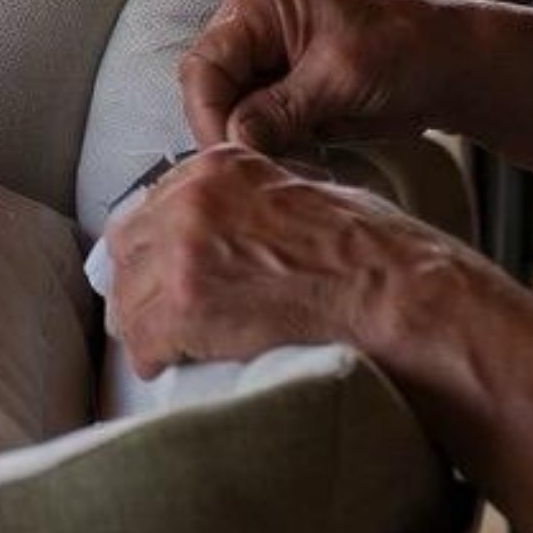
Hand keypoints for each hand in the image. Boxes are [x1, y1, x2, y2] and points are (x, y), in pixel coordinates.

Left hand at [104, 144, 440, 377]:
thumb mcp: (307, 193)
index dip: (157, 245)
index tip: (163, 272)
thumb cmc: (380, 255)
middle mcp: (192, 199)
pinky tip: (172, 366)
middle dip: (140, 282)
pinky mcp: (187, 305)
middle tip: (157, 314)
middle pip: (129, 246)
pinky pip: (142, 338)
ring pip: (127, 294)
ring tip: (167, 347)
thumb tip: (234, 230)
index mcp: (221, 166)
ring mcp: (184, 251)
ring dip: (144, 324)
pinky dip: (153, 357)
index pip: (153, 203)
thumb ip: (255, 202)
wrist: (404, 299)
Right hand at [178, 0, 451, 154]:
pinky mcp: (280, 95)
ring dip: (251, 146)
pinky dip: (271, 151)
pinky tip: (295, 162)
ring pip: (229, 114)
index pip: (205, 63)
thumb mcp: (341, 75)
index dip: (209, 113)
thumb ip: (281, 108)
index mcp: (258, 3)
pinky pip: (256, 129)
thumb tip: (234, 140)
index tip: (229, 156)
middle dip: (229, 132)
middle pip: (210, 90)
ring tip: (284, 167)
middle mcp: (251, 29)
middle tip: (254, 171)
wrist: (451, 68)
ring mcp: (265, 64)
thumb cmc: (406, 48)